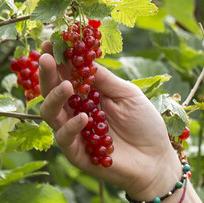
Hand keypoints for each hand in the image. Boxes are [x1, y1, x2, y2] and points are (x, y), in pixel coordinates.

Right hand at [37, 42, 180, 199]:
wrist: (157, 159)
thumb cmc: (145, 125)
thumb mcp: (127, 94)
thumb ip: (105, 79)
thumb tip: (83, 56)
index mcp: (87, 94)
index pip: (65, 73)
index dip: (57, 59)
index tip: (48, 42)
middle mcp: (75, 111)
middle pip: (52, 91)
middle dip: (47, 73)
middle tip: (46, 58)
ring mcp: (74, 133)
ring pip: (50, 113)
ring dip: (55, 97)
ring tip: (66, 86)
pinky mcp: (77, 154)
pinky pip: (65, 138)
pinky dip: (71, 126)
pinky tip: (82, 117)